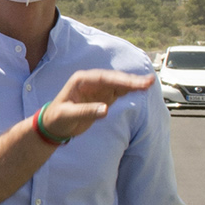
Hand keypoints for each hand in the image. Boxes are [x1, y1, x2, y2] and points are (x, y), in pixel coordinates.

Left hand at [37, 68, 155, 140]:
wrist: (54, 125)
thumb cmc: (57, 118)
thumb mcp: (68, 115)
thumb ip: (86, 112)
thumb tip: (106, 109)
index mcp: (81, 80)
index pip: (103, 78)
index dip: (120, 80)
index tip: (134, 83)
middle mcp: (91, 82)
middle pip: (114, 79)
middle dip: (131, 80)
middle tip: (148, 81)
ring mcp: (98, 89)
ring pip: (119, 84)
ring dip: (133, 84)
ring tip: (149, 83)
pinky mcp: (103, 97)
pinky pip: (119, 92)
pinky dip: (130, 91)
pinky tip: (141, 89)